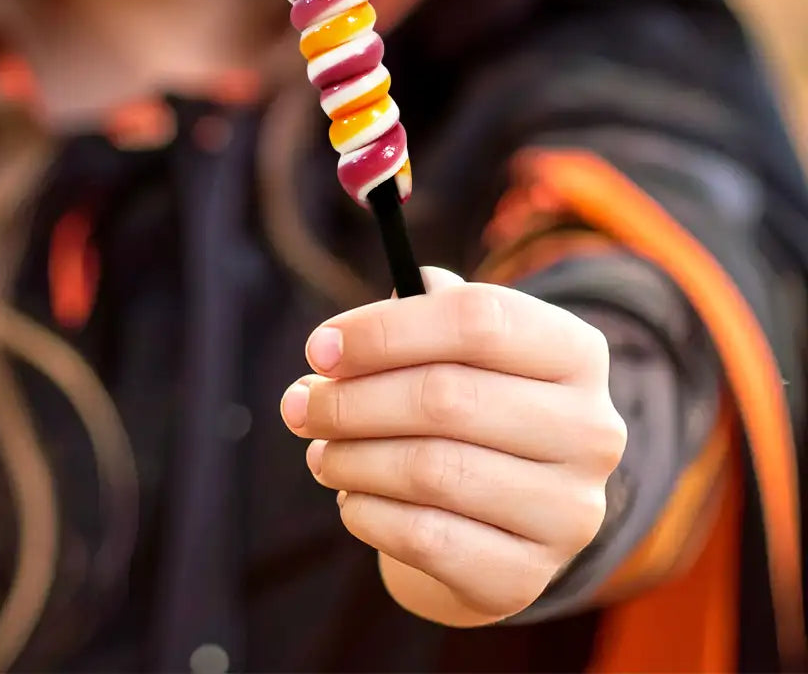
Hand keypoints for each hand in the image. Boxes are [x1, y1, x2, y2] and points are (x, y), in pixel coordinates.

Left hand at [280, 267, 626, 626]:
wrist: (501, 514)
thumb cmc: (467, 402)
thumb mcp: (456, 344)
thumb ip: (413, 312)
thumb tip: (341, 339)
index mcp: (575, 352)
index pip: (478, 318)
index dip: (384, 330)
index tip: (319, 347)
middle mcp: (590, 430)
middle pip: (446, 397)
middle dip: (351, 400)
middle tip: (299, 404)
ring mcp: (567, 511)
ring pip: (431, 470)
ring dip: (352, 457)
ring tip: (320, 451)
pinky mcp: (526, 577)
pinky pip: (424, 538)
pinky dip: (367, 513)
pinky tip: (349, 497)